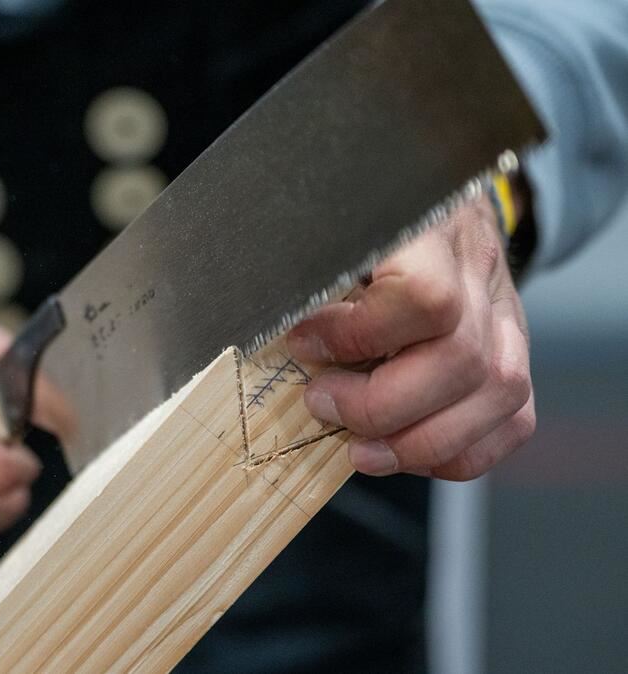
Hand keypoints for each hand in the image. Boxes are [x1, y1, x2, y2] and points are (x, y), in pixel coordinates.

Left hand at [287, 195, 534, 479]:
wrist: (430, 196)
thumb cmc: (363, 217)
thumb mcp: (329, 224)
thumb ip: (306, 268)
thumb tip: (267, 326)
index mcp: (431, 229)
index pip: (424, 298)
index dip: (358, 336)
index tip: (304, 344)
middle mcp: (480, 272)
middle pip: (460, 360)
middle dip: (379, 405)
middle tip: (321, 404)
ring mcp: (508, 316)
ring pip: (495, 396)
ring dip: (418, 442)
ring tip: (358, 448)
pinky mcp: (514, 355)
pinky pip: (512, 422)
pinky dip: (456, 452)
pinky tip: (405, 449)